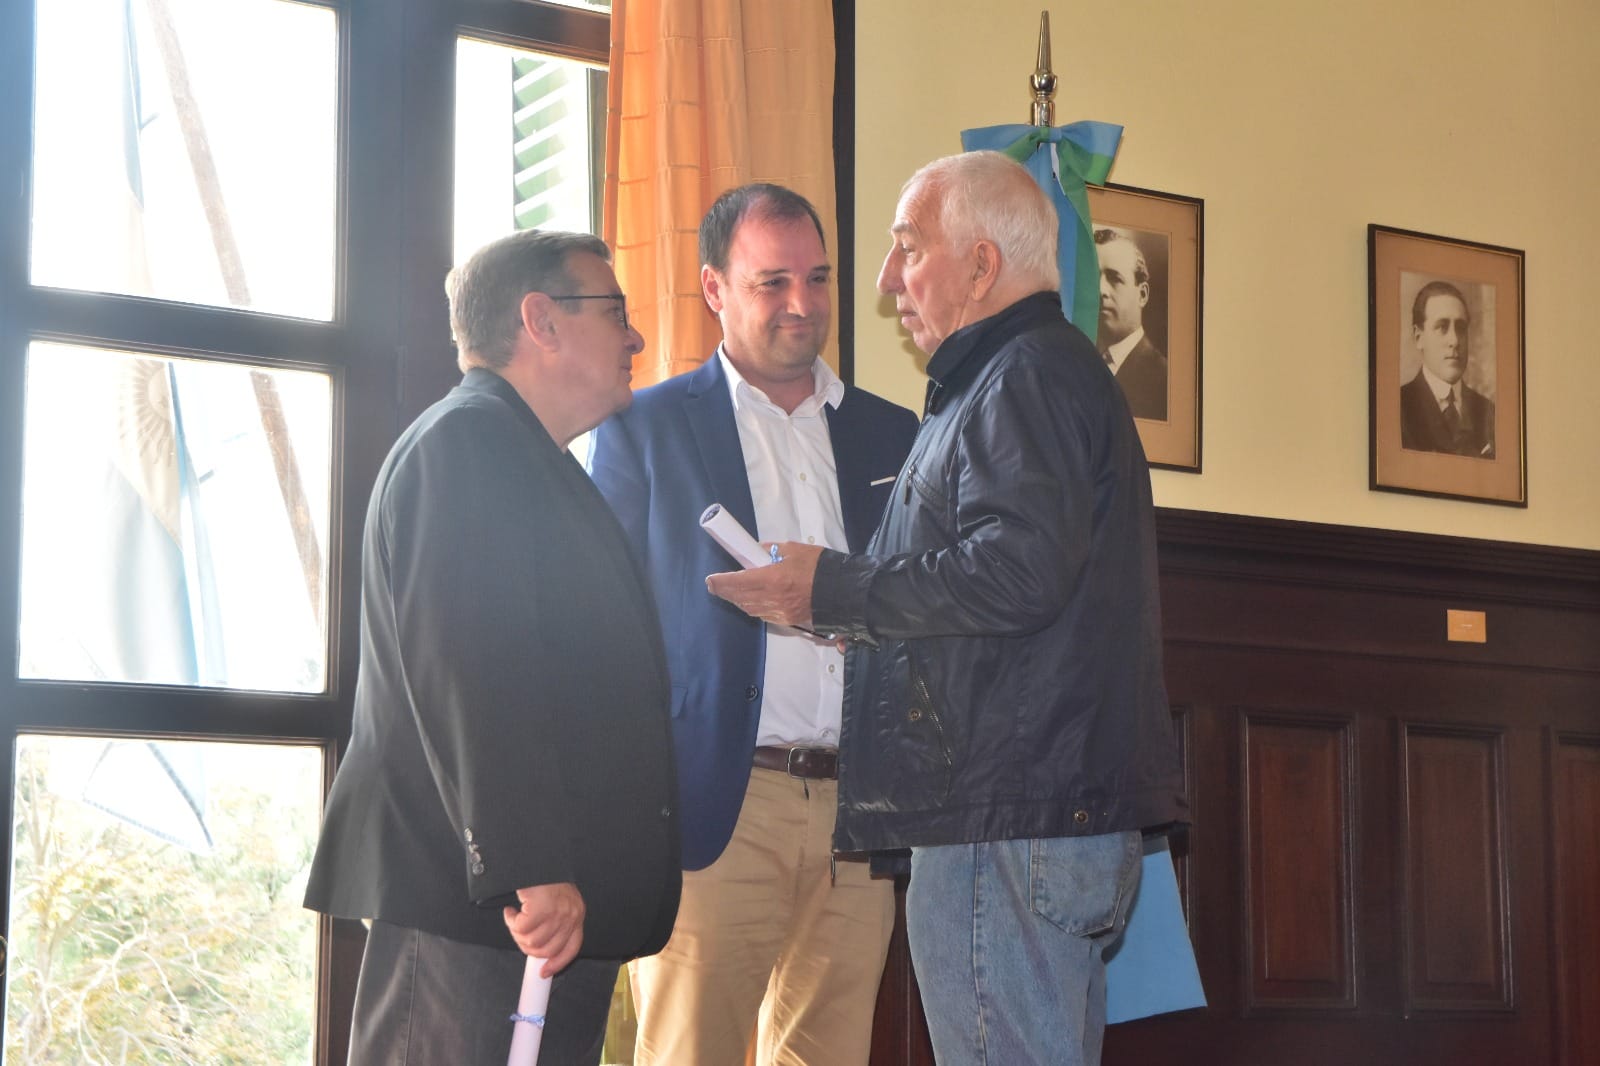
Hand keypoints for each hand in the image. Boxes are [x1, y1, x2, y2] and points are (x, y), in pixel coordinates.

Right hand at [503, 882, 584, 975]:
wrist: (537, 855)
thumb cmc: (543, 879)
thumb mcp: (557, 901)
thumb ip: (554, 923)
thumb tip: (540, 950)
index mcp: (576, 914)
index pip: (572, 948)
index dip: (557, 963)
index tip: (544, 972)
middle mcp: (571, 915)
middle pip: (548, 950)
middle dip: (527, 946)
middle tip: (518, 933)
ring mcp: (557, 912)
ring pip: (532, 941)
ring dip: (517, 933)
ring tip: (514, 918)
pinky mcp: (541, 908)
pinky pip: (521, 928)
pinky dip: (511, 922)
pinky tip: (510, 911)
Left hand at [705, 541, 822, 628]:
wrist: (842, 591)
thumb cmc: (818, 567)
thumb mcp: (793, 550)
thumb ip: (771, 550)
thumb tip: (756, 551)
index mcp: (772, 579)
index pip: (737, 581)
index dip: (721, 581)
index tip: (711, 579)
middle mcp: (772, 599)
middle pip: (739, 597)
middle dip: (724, 591)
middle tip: (714, 585)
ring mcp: (779, 612)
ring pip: (749, 608)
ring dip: (737, 600)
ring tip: (730, 591)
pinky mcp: (787, 619)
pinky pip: (762, 615)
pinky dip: (752, 607)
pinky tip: (750, 600)